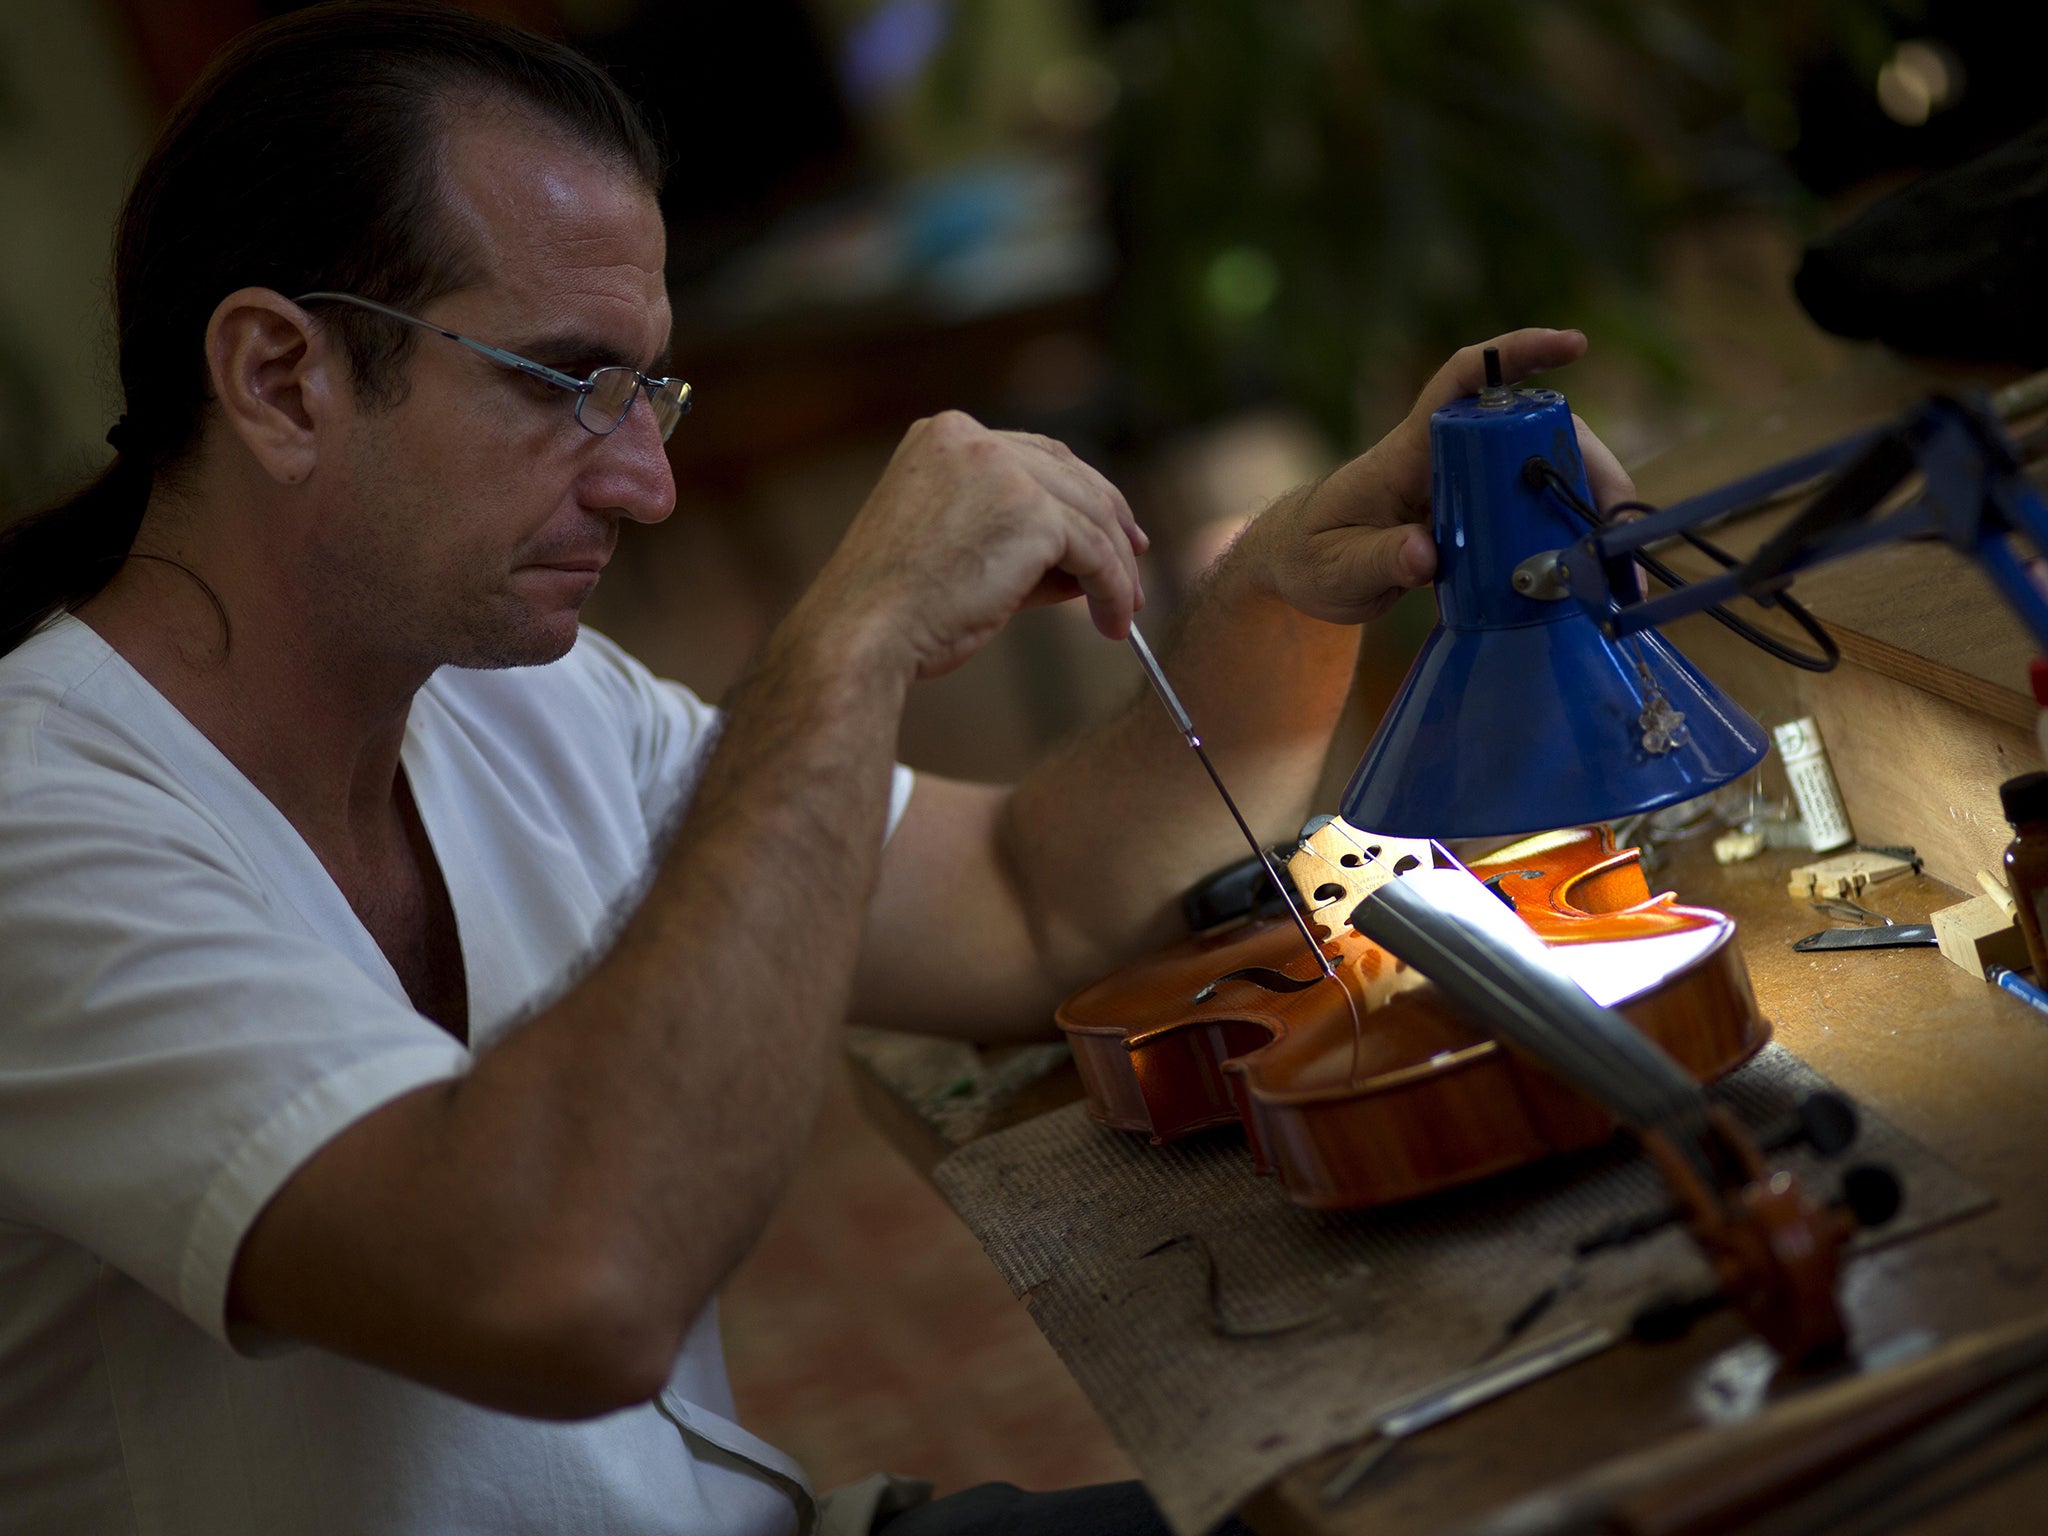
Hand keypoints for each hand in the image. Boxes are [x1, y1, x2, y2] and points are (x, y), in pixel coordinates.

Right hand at [809, 412, 1147, 678]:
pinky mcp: (1032, 512)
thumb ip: (1017, 540)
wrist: (864, 634)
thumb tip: (1089, 559)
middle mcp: (972, 438)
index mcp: (943, 435)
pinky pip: (1096, 551)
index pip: (1035, 455)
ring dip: (1116, 566)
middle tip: (1135, 563)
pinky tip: (1112, 622)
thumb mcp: (956, 549)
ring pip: (1091, 513)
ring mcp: (1002, 469)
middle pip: (1071, 473)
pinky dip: (1114, 588)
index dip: (1079, 491)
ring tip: (1124, 611)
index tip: (1110, 527)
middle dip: (1111, 521)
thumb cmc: (897, 608)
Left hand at [1244, 328, 1635, 623]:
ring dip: (1585, 509)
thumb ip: (1379, 561)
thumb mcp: (1335, 569)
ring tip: (1614, 566)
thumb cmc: (1310, 557)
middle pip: (1530, 434)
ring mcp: (1466, 487)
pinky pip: (1532, 516)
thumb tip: (1424, 553)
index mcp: (1409, 450)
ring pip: (1542, 474)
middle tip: (1617, 522)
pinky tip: (1591, 582)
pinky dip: (1566, 540)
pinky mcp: (1476, 520)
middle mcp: (1447, 457)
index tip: (1571, 344)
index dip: (1514, 354)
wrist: (1300, 571)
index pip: (1464, 379)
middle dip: (1585, 463)